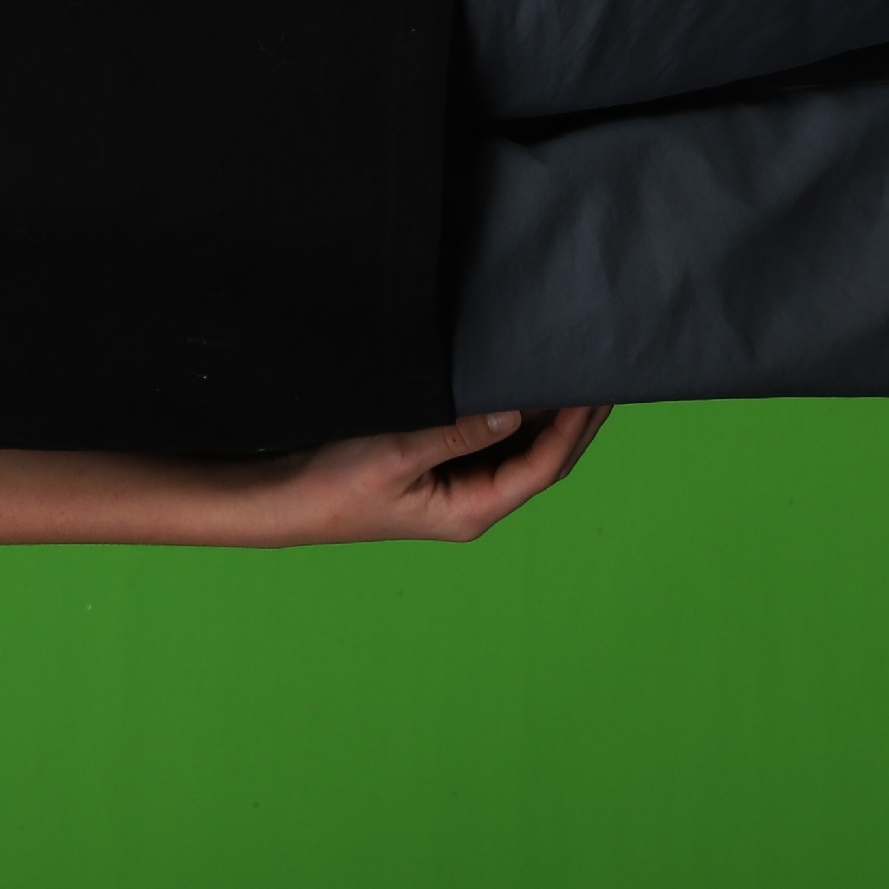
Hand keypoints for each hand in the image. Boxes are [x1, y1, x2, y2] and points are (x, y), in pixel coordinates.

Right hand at [258, 405, 612, 542]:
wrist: (285, 501)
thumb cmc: (334, 486)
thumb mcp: (395, 454)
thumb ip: (456, 434)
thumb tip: (513, 412)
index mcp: (471, 511)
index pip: (541, 468)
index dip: (572, 428)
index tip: (592, 390)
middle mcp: (473, 504)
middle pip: (542, 463)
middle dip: (574, 424)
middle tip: (602, 378)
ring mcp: (457, 490)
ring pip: (519, 454)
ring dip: (547, 420)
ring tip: (570, 377)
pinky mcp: (439, 473)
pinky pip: (490, 444)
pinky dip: (513, 419)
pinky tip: (520, 391)